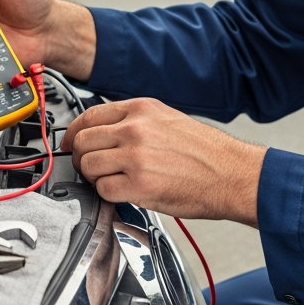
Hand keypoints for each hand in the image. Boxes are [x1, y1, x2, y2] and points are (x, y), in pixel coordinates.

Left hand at [63, 98, 265, 224]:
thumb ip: (135, 121)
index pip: (89, 116)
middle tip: (92, 168)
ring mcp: (136, 156)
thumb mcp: (168, 119)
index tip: (71, 144)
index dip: (74, 133)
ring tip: (112, 181)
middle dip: (82, 158)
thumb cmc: (206, 152)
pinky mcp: (139, 185)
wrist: (232, 173)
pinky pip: (104, 190)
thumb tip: (105, 133)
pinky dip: (109, 195)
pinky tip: (125, 192)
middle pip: (83, 141)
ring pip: (89, 166)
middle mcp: (135, 129)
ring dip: (95, 178)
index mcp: (141, 109)